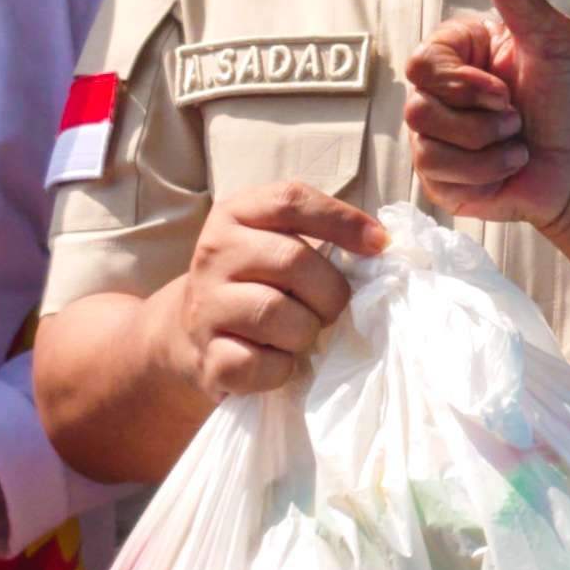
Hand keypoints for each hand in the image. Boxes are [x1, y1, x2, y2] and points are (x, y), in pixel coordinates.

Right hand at [148, 181, 388, 399]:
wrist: (189, 335)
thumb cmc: (253, 284)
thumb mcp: (273, 243)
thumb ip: (316, 235)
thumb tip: (380, 246)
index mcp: (235, 215)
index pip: (290, 200)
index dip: (341, 220)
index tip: (379, 244)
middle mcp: (214, 253)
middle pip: (293, 260)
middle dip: (329, 291)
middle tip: (330, 309)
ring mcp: (205, 307)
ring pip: (276, 314)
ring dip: (306, 332)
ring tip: (300, 335)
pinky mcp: (208, 358)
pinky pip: (260, 364)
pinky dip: (282, 369)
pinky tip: (278, 362)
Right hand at [404, 0, 569, 232]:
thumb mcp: (553, 40)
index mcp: (459, 53)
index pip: (423, 60)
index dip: (462, 83)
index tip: (504, 89)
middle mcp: (440, 91)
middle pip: (418, 104)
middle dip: (480, 120)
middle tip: (515, 117)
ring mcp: (435, 135)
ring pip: (425, 142)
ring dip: (486, 148)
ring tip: (515, 143)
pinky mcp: (438, 176)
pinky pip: (437, 175)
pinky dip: (483, 174)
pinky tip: (506, 168)